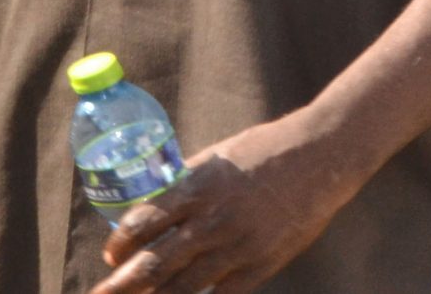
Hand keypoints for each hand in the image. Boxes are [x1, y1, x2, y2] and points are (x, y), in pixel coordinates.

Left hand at [90, 111, 364, 293]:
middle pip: (155, 263)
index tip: (111, 256)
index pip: (144, 222)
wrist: (319, 157)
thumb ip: (187, 180)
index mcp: (197, 187)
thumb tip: (157, 198)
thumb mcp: (218, 155)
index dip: (121, 243)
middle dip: (123, 284)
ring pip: (183, 286)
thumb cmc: (266, 150)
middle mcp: (212, 220)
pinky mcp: (260, 265)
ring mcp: (237, 247)